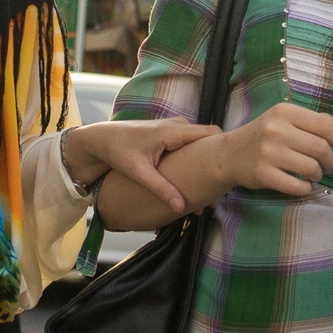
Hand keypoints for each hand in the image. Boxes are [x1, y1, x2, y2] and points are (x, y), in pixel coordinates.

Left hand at [67, 117, 218, 212]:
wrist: (101, 139)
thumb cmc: (118, 151)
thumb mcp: (139, 172)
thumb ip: (160, 188)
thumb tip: (180, 207)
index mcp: (174, 131)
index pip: (211, 133)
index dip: (224, 150)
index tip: (231, 171)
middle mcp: (178, 126)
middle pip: (209, 141)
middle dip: (216, 163)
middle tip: (221, 190)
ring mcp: (175, 128)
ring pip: (200, 145)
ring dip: (206, 165)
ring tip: (210, 191)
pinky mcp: (170, 135)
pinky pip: (191, 145)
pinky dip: (196, 161)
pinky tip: (195, 182)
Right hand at [220, 102, 332, 196]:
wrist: (230, 154)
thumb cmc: (264, 135)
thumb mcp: (287, 120)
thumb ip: (316, 121)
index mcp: (284, 112)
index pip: (324, 125)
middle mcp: (276, 129)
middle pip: (320, 148)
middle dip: (330, 161)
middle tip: (327, 165)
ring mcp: (268, 152)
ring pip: (311, 168)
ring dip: (318, 175)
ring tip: (313, 174)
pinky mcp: (263, 174)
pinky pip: (297, 186)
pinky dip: (306, 188)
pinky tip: (303, 185)